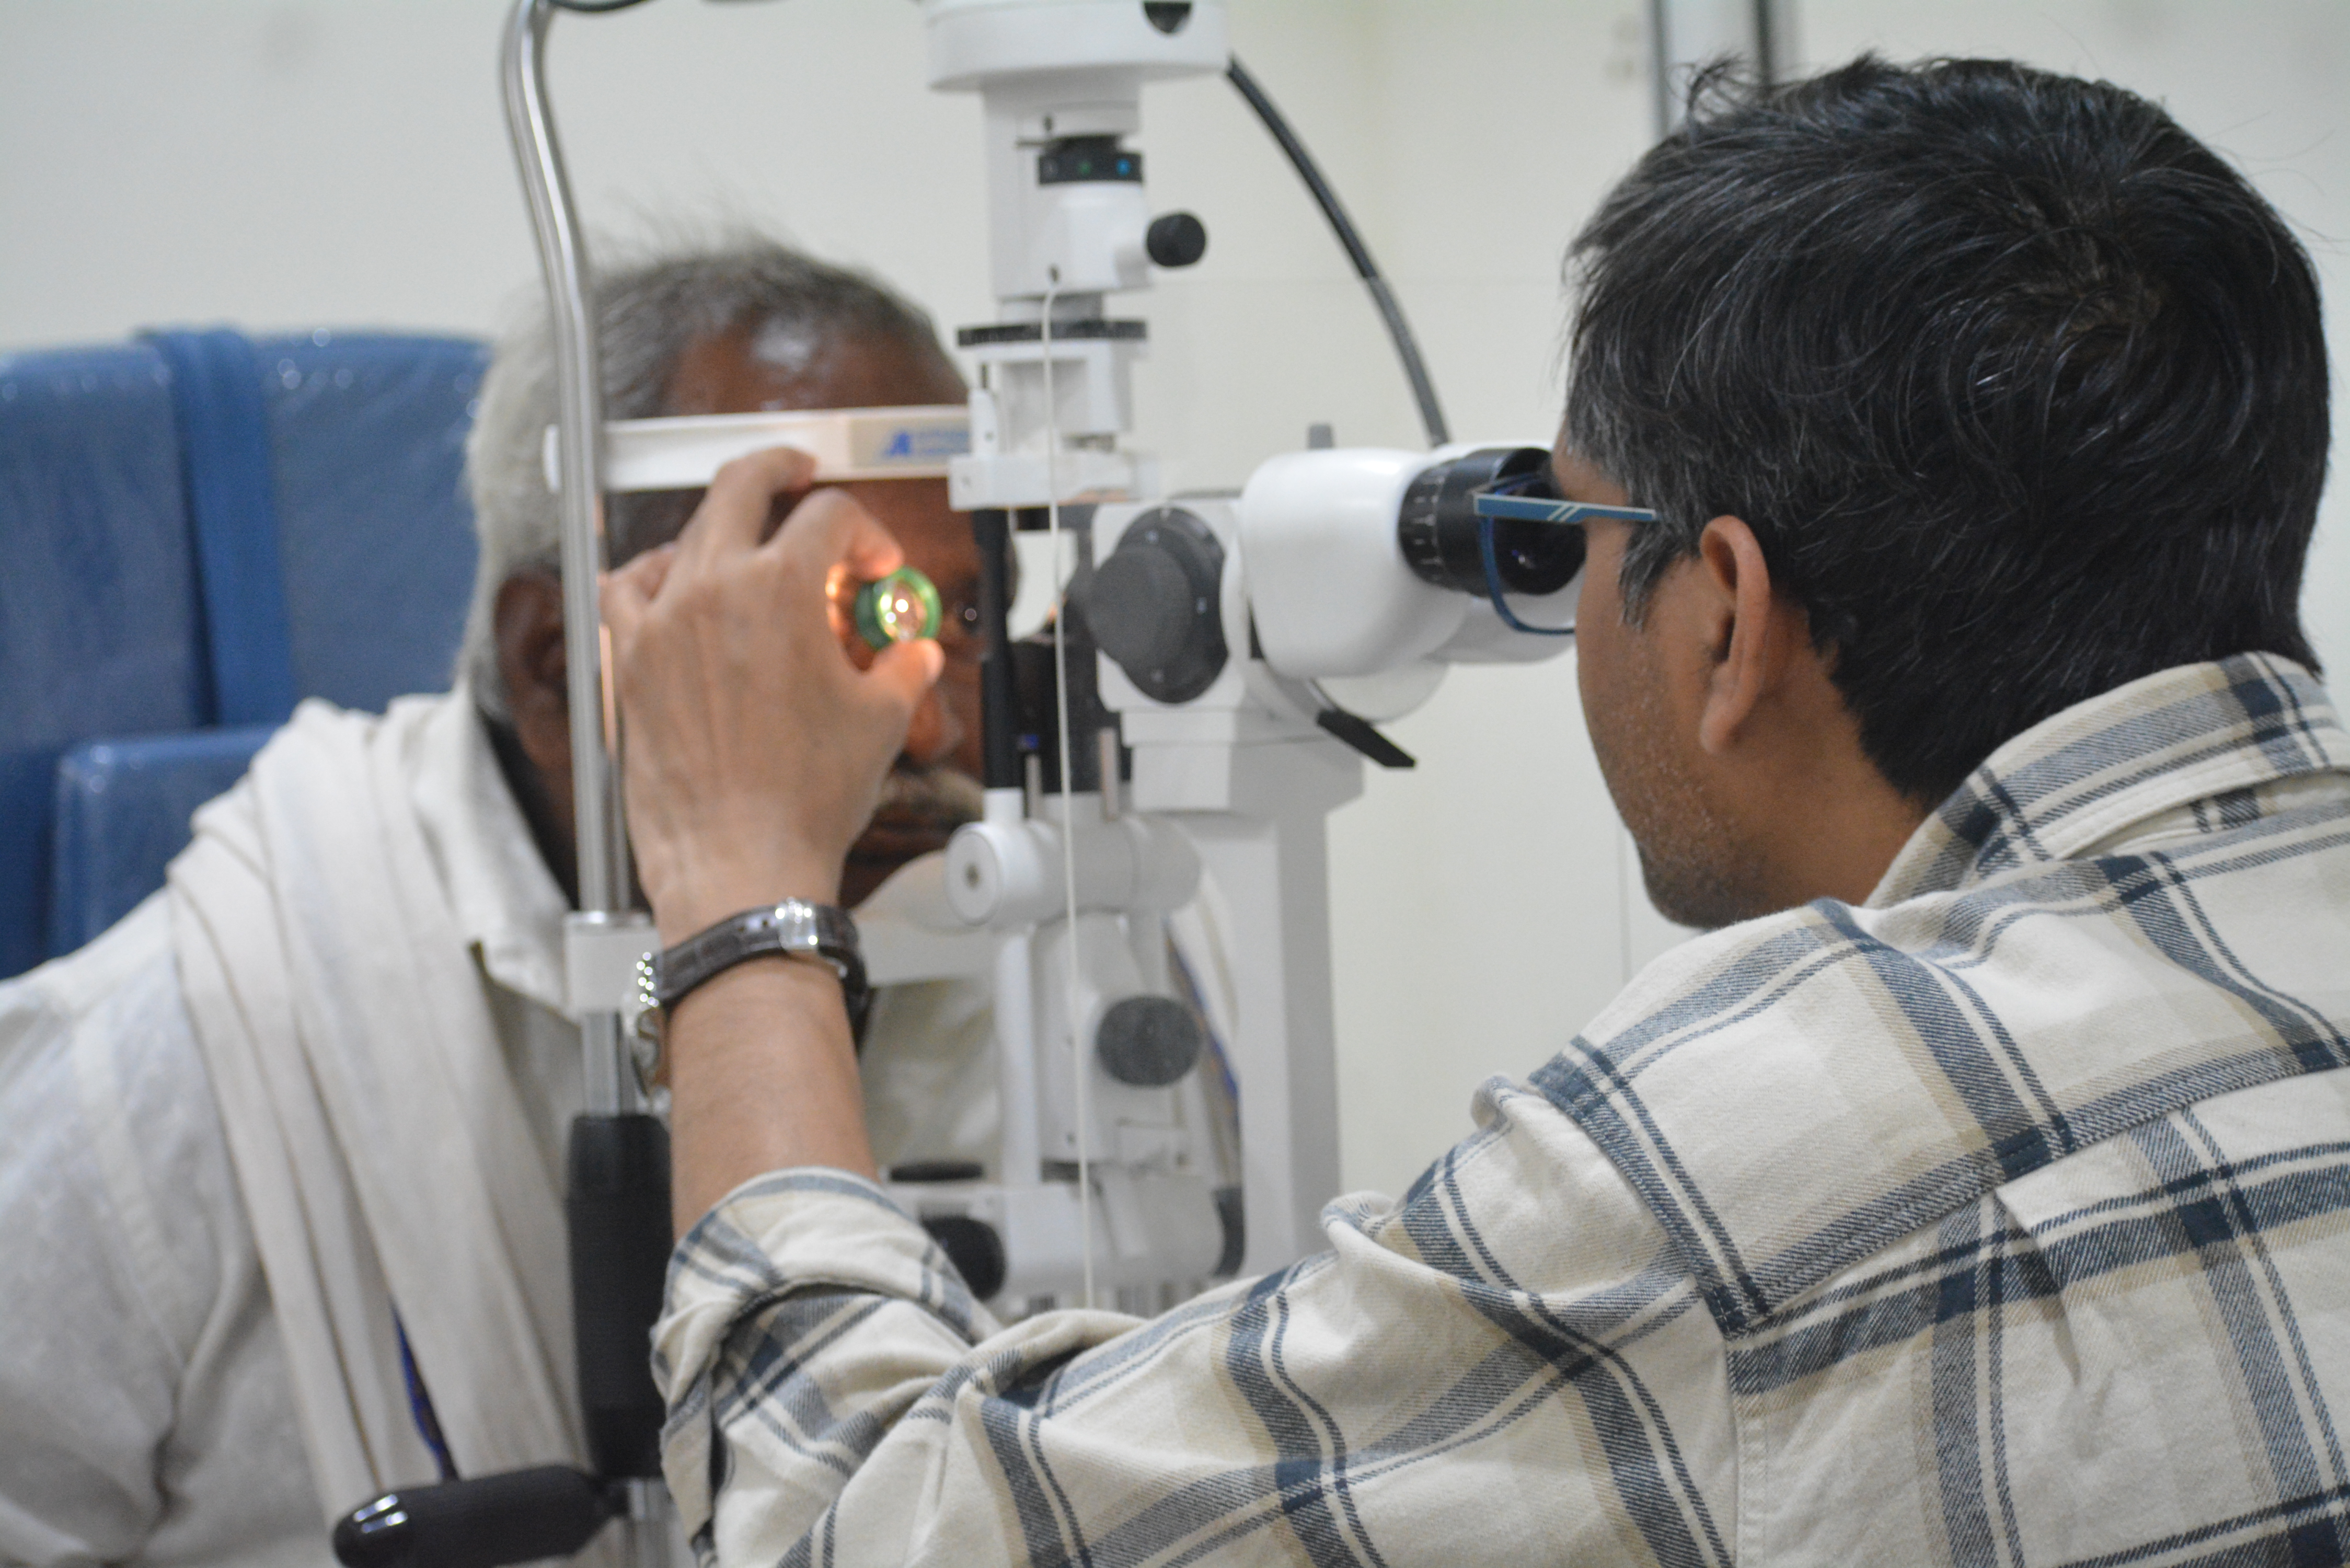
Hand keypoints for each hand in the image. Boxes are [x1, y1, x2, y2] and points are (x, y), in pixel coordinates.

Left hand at [602, 447, 944, 944]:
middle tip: (801, 474)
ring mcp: (661, 622)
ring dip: (721, 530)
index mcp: (780, 586)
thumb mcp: (882, 720)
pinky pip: (626, 591)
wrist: (740, 861)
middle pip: (743, 485)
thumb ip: (904, 667)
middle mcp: (712, 588)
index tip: (876, 566)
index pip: (831, 516)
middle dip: (781, 470)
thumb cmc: (803, 798)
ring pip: (684, 536)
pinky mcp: (628, 661)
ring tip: (744, 548)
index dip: (867, 534)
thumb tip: (912, 653)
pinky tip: (668, 588)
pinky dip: (650, 578)